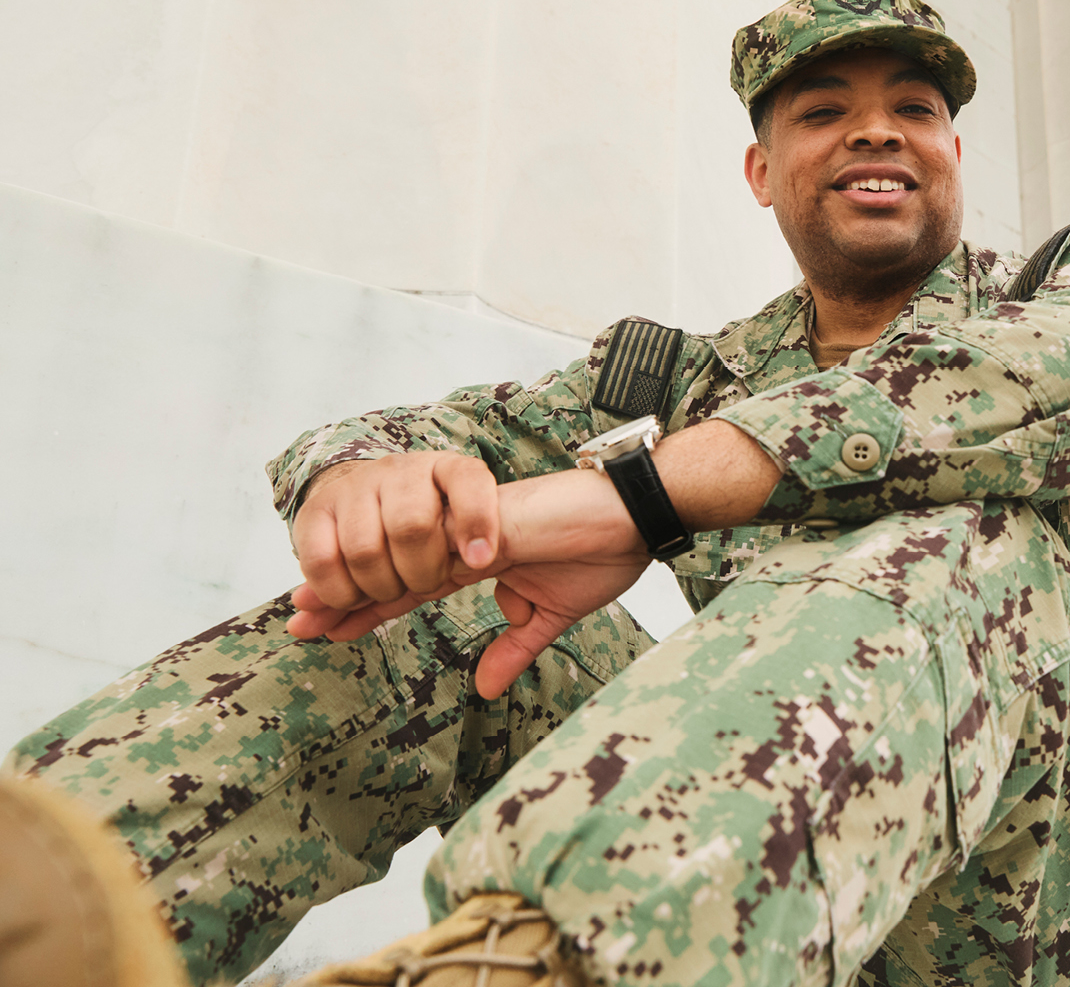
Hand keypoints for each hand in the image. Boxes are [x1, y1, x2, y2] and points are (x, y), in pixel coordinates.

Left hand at [289, 467, 651, 697]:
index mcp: (477, 560)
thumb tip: (484, 689)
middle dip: (344, 595)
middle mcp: (466, 542)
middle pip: (392, 570)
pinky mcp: (497, 522)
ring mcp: (477, 530)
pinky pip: (446, 546)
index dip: (370, 608)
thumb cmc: (603, 552)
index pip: (412, 588)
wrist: (638, 514)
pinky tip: (366, 585)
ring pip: (403, 556)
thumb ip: (515, 646)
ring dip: (355, 582)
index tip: (328, 628)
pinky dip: (408, 567)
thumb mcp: (553, 615)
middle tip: (297, 620)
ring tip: (310, 607)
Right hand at [290, 453, 500, 612]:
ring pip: (364, 551)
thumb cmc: (428, 526)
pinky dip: (338, 594)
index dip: (477, 520)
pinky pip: (320, 562)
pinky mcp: (314, 510)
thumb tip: (479, 561)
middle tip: (422, 582)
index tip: (480, 561)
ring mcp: (356, 486)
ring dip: (379, 588)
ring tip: (387, 588)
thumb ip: (472, 551)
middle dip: (422, 574)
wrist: (366, 500)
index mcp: (447, 469)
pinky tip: (350, 596)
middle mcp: (400, 470)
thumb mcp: (459, 534)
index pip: (468, 479)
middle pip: (412, 527)